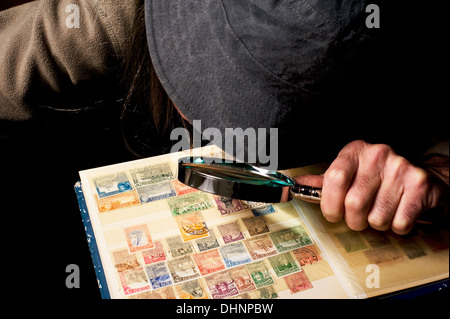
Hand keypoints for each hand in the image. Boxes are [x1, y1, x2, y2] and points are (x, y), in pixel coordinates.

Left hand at [294, 140, 447, 234]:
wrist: (421, 178)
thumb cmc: (377, 179)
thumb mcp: (349, 174)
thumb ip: (323, 183)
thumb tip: (295, 186)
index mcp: (354, 151)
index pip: (334, 177)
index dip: (330, 203)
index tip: (333, 214)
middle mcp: (377, 155)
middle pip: (354, 203)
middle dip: (354, 220)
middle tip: (359, 218)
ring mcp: (400, 168)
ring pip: (377, 217)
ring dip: (377, 224)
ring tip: (382, 211)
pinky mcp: (419, 185)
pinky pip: (399, 222)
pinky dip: (397, 227)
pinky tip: (398, 212)